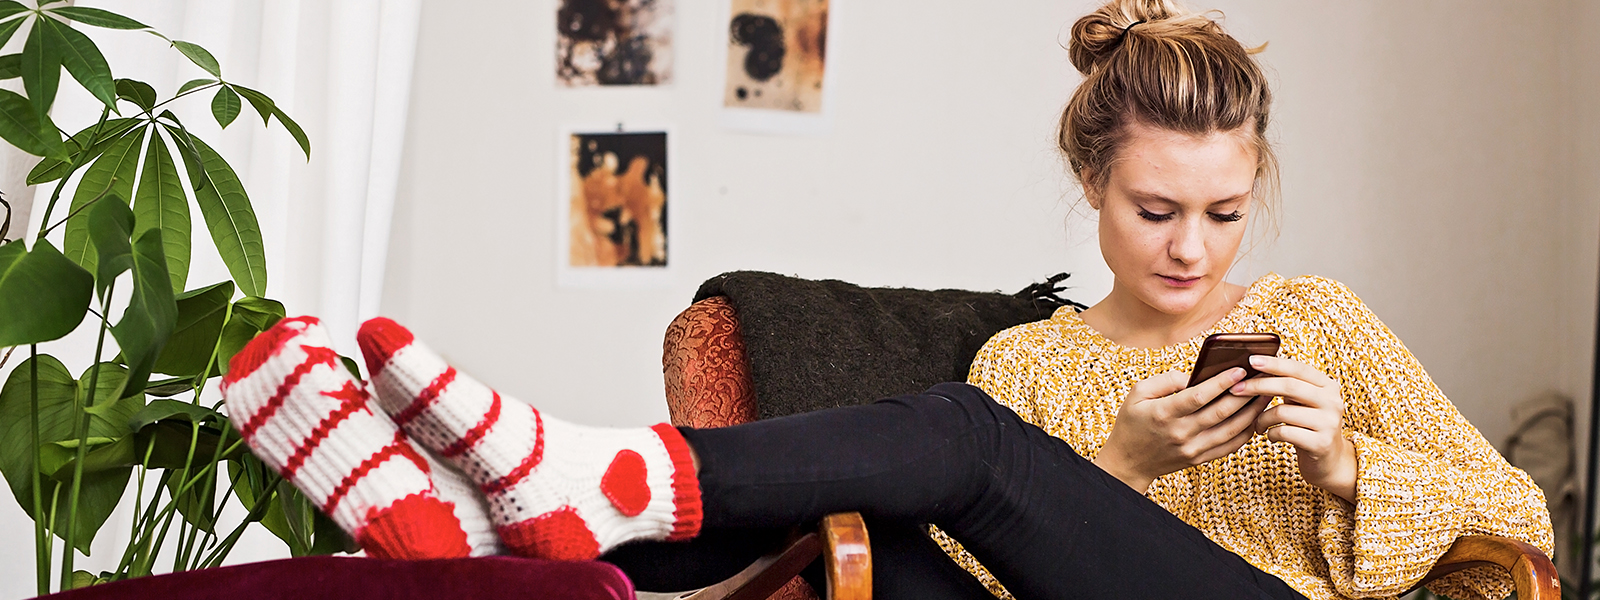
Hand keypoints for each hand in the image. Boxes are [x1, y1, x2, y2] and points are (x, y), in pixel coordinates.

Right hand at [1094, 367, 1270, 493]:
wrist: (1128, 462)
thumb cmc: (1131, 423)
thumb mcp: (1137, 394)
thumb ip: (1165, 381)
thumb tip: (1193, 374)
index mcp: (1163, 414)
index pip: (1198, 397)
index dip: (1221, 382)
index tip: (1239, 369)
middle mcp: (1180, 433)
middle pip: (1220, 413)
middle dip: (1244, 394)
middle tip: (1262, 378)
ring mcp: (1191, 449)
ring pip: (1230, 430)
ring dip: (1251, 412)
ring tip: (1265, 395)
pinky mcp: (1199, 459)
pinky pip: (1229, 446)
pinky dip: (1245, 432)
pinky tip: (1254, 417)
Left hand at [1231, 355, 1357, 503]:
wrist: (1329, 460)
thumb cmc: (1307, 425)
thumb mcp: (1302, 402)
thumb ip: (1288, 385)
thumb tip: (1254, 366)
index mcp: (1328, 385)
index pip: (1298, 368)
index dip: (1273, 363)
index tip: (1250, 360)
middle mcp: (1333, 401)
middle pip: (1289, 386)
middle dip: (1258, 386)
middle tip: (1236, 389)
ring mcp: (1329, 422)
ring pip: (1283, 411)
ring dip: (1261, 417)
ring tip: (1256, 424)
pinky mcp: (1321, 443)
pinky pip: (1285, 432)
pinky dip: (1271, 433)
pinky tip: (1269, 436)